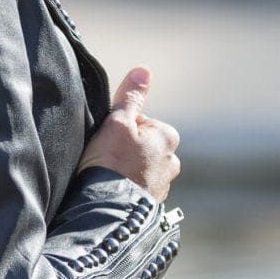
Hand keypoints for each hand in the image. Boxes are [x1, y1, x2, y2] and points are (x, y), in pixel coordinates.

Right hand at [75, 65, 180, 202]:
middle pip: (143, 145)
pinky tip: (113, 190)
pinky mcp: (153, 204)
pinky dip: (127, 186)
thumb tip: (144, 70)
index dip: (119, 127)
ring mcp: (164, 184)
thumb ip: (130, 97)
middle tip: (107, 158)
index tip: (108, 140)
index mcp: (168, 136)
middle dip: (127, 149)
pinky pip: (138, 187)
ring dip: (127, 169)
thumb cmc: (111, 162)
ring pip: (141, 167)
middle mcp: (172, 160)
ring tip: (109, 176)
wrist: (108, 208)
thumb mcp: (117, 122)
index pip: (140, 122)